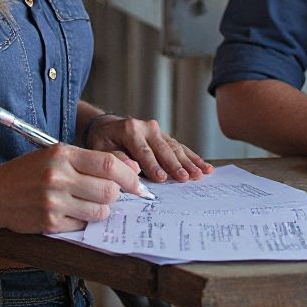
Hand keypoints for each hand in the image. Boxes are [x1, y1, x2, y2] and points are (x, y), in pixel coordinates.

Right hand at [0, 144, 145, 232]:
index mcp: (63, 154)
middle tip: (110, 194)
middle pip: (108, 190)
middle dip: (116, 194)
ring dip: (101, 209)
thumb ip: (93, 160)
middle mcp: (58, 177)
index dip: (129, 176)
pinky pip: (82, 225)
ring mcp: (54, 202)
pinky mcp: (49, 223)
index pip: (108, 165)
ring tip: (88, 203)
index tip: (138, 184)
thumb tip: (131, 168)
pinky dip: (83, 220)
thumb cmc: (29, 171)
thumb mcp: (58, 155)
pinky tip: (71, 212)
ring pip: (99, 211)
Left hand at [85, 114, 212, 182]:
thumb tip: (133, 168)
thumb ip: (116, 158)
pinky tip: (205, 166)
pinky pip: (180, 148)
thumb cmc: (102, 142)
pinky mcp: (165, 137)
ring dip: (190, 162)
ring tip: (201, 173)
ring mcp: (158, 131)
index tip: (162, 178)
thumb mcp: (101, 149)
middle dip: (177, 165)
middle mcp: (147, 127)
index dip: (153, 165)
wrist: (105, 127)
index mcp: (131, 129)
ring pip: (176, 148)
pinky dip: (193, 157)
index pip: (144, 151)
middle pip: (164, 149)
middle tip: (188, 178)